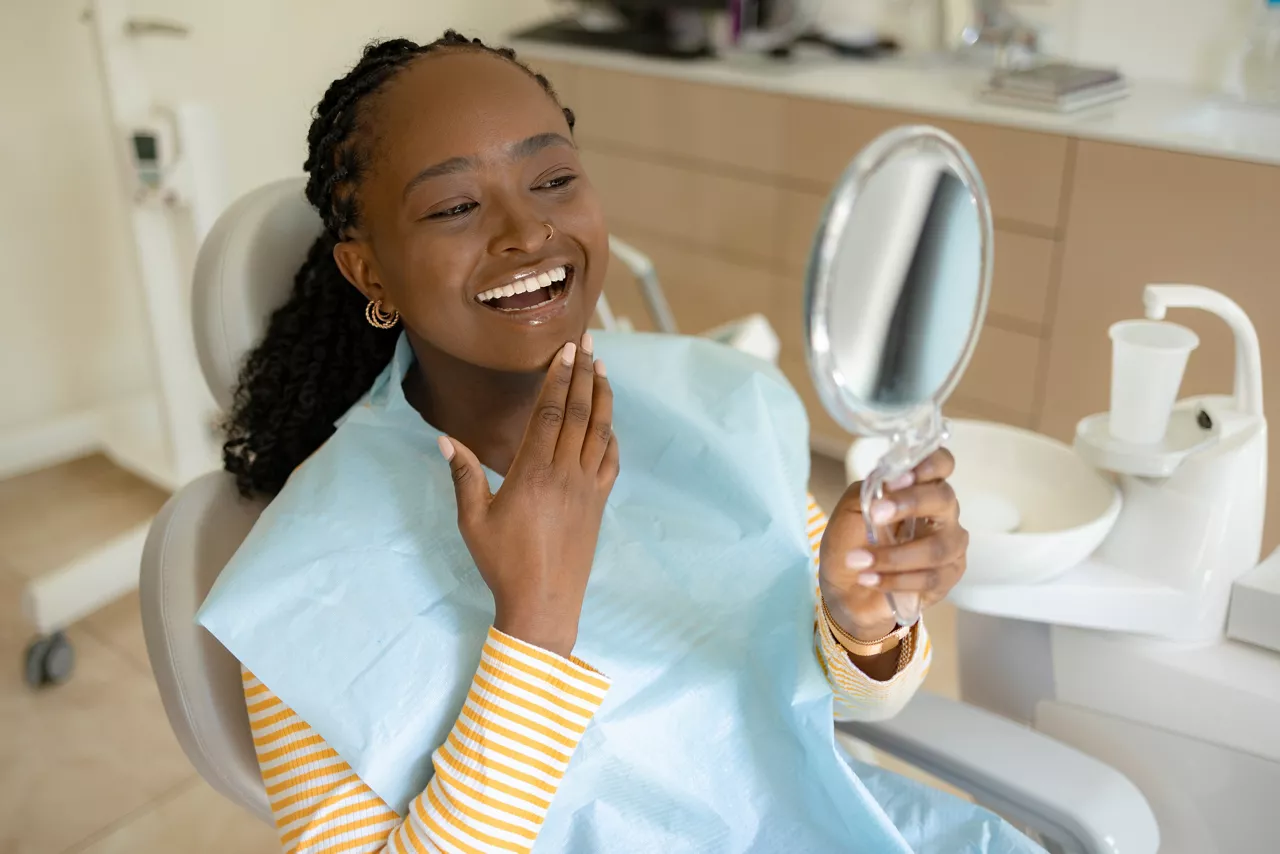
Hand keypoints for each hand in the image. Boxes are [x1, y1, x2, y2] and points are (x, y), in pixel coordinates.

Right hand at [440, 334, 618, 657]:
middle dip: (584, 375)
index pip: (549, 413)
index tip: (565, 350)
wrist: (543, 604)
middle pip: (578, 413)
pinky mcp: (598, 504)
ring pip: (600, 432)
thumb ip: (464, 476)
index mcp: (533, 473)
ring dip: (602, 398)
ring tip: (603, 370)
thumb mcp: (473, 521)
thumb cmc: (502, 564)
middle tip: (588, 343)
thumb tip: (445, 440)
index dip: (558, 378)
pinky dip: (611, 437)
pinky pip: (610, 462)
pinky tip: (609, 424)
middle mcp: (565, 474)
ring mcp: (587, 489)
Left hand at [818, 448, 967, 641]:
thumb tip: (894, 480)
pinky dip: (896, 580)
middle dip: (910, 504)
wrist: (844, 589)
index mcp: (919, 488)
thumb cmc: (850, 543)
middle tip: (876, 515)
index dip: (930, 464)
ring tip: (858, 561)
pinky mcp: (947, 577)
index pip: (941, 464)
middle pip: (944, 498)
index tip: (901, 477)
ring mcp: (949, 546)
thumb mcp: (849, 511)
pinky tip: (870, 579)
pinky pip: (931, 578)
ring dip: (894, 556)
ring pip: (938, 547)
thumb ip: (871, 491)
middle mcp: (941, 513)